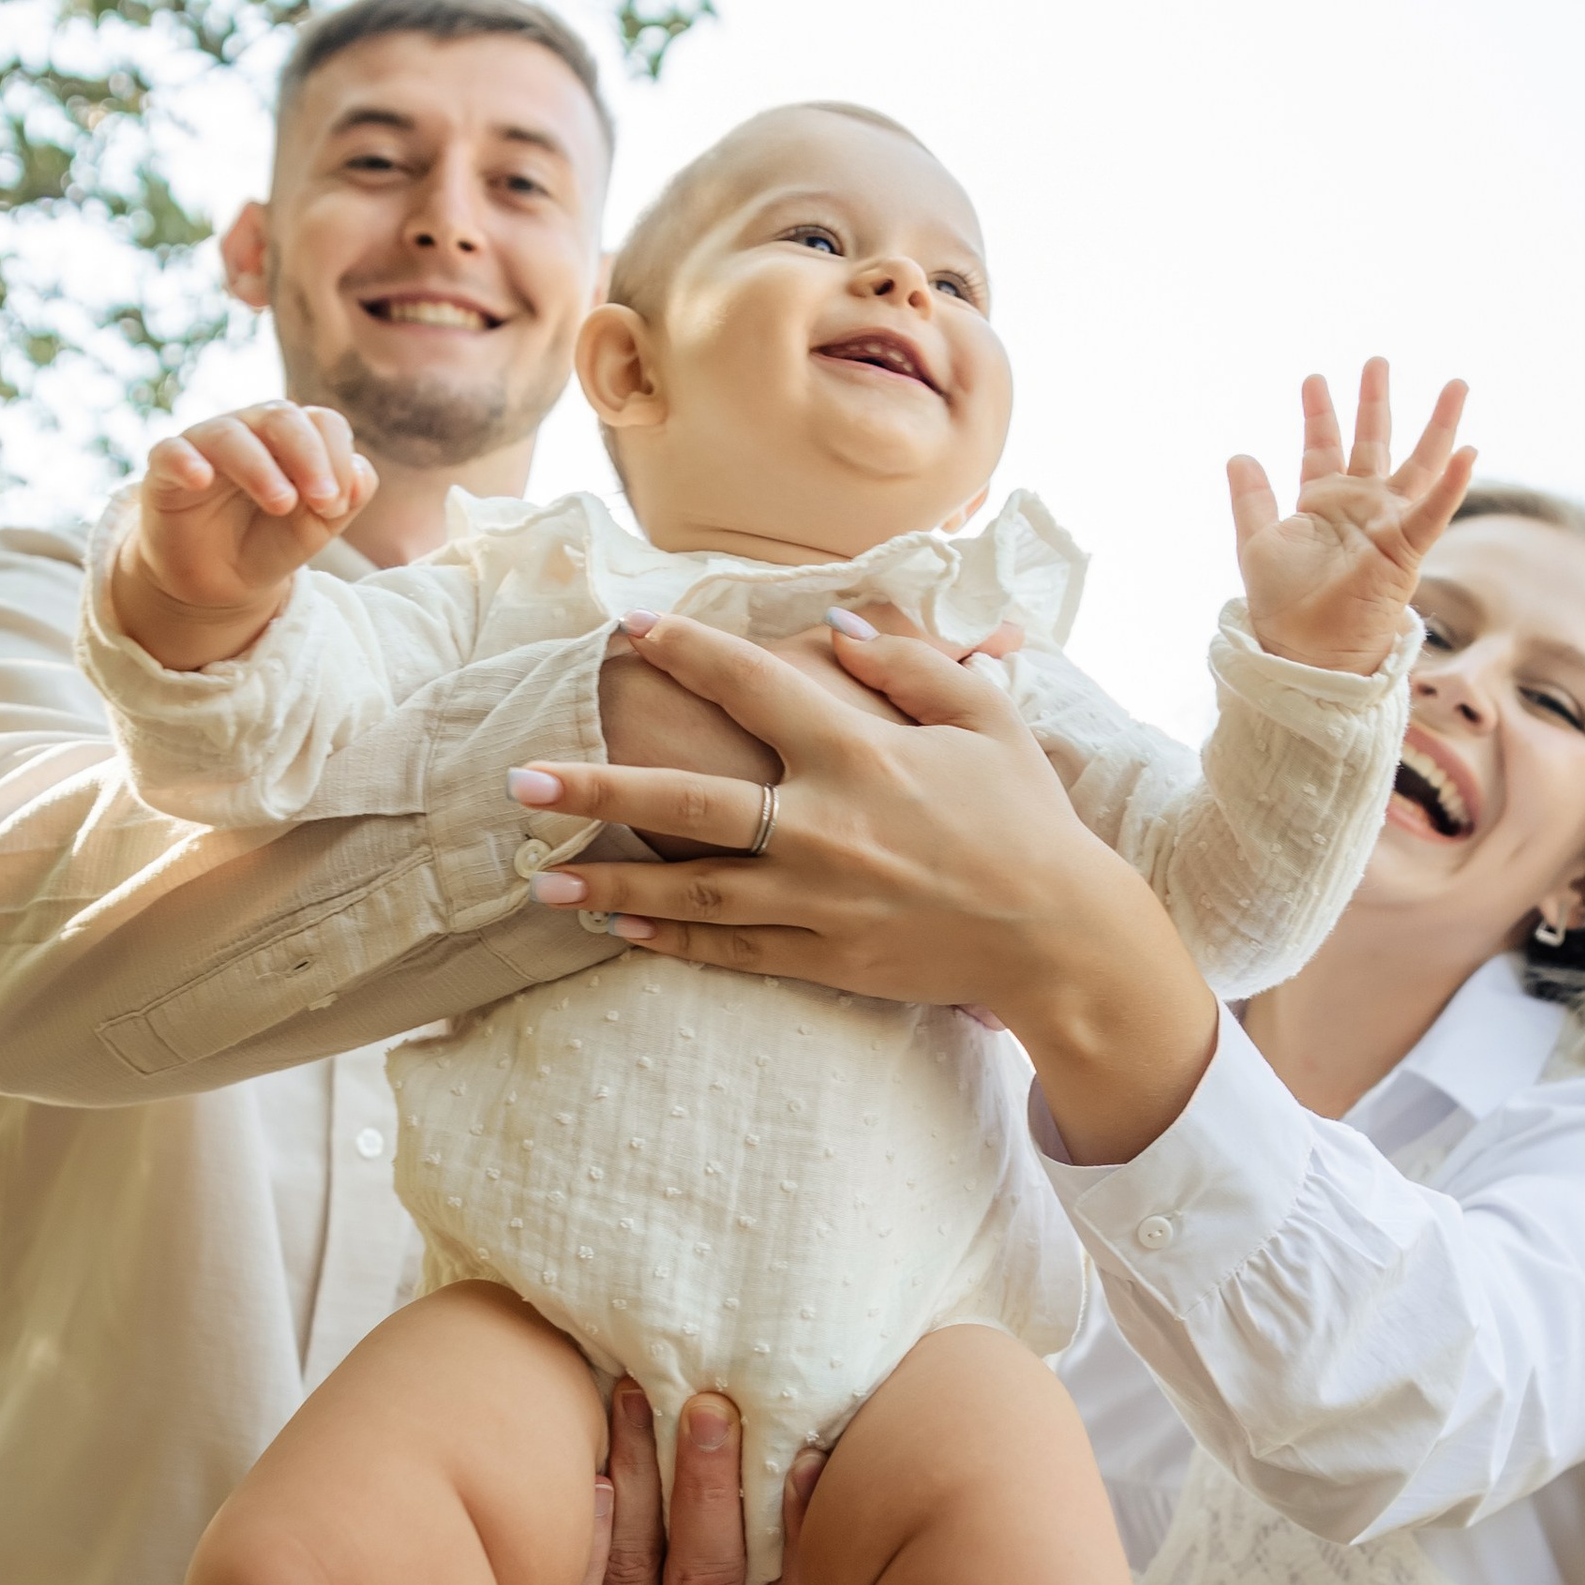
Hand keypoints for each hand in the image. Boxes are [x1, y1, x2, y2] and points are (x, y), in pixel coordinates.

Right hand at [109, 400, 374, 670]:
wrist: (220, 582)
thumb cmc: (271, 542)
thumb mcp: (317, 527)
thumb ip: (346, 498)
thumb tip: (360, 474)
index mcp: (291, 438)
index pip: (323, 423)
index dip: (337, 458)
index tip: (338, 506)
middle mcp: (250, 430)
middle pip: (281, 416)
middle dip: (309, 456)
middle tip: (324, 502)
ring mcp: (205, 445)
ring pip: (230, 434)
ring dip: (260, 467)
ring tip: (282, 504)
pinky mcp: (165, 469)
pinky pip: (170, 451)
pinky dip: (185, 460)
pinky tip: (201, 479)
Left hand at [502, 612, 1219, 1163]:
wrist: (1063, 935)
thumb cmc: (1026, 816)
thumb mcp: (984, 719)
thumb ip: (908, 665)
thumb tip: (835, 626)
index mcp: (861, 756)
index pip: (753, 688)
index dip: (689, 652)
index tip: (630, 630)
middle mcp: (827, 828)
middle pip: (690, 804)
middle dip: (598, 792)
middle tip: (521, 785)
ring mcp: (822, 901)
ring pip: (695, 892)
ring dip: (612, 883)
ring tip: (542, 881)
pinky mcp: (828, 958)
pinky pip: (734, 949)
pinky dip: (672, 940)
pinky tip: (618, 928)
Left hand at [545, 1382, 828, 1584]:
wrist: (623, 1534)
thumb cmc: (720, 1497)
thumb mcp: (766, 1499)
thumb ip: (795, 1478)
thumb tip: (813, 1450)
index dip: (799, 1528)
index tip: (805, 1459)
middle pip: (706, 1576)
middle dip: (707, 1485)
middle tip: (708, 1409)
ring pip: (632, 1569)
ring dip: (637, 1473)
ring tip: (636, 1397)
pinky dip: (585, 1537)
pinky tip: (595, 1477)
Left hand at [1229, 362, 1472, 676]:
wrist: (1305, 648)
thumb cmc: (1283, 605)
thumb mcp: (1256, 542)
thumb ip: (1251, 498)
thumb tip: (1240, 453)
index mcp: (1322, 502)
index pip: (1322, 445)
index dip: (1319, 412)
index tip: (1314, 378)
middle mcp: (1359, 506)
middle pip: (1373, 441)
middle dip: (1374, 401)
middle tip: (1377, 361)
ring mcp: (1387, 523)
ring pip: (1419, 463)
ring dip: (1438, 425)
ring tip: (1456, 386)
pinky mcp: (1405, 547)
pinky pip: (1433, 511)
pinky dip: (1452, 483)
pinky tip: (1469, 451)